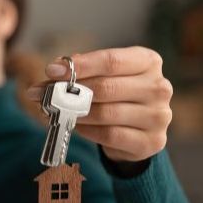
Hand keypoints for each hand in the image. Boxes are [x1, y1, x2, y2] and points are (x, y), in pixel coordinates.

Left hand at [28, 46, 172, 161]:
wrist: (139, 130)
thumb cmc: (117, 95)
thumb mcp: (103, 76)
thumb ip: (81, 72)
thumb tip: (54, 71)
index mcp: (148, 61)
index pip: (111, 60)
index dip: (80, 66)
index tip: (51, 71)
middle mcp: (159, 86)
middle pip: (107, 87)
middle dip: (69, 91)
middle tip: (42, 95)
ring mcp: (159, 116)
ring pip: (106, 113)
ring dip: (75, 113)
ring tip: (57, 112)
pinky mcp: (152, 141)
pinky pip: (110, 135)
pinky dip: (88, 131)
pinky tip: (76, 126)